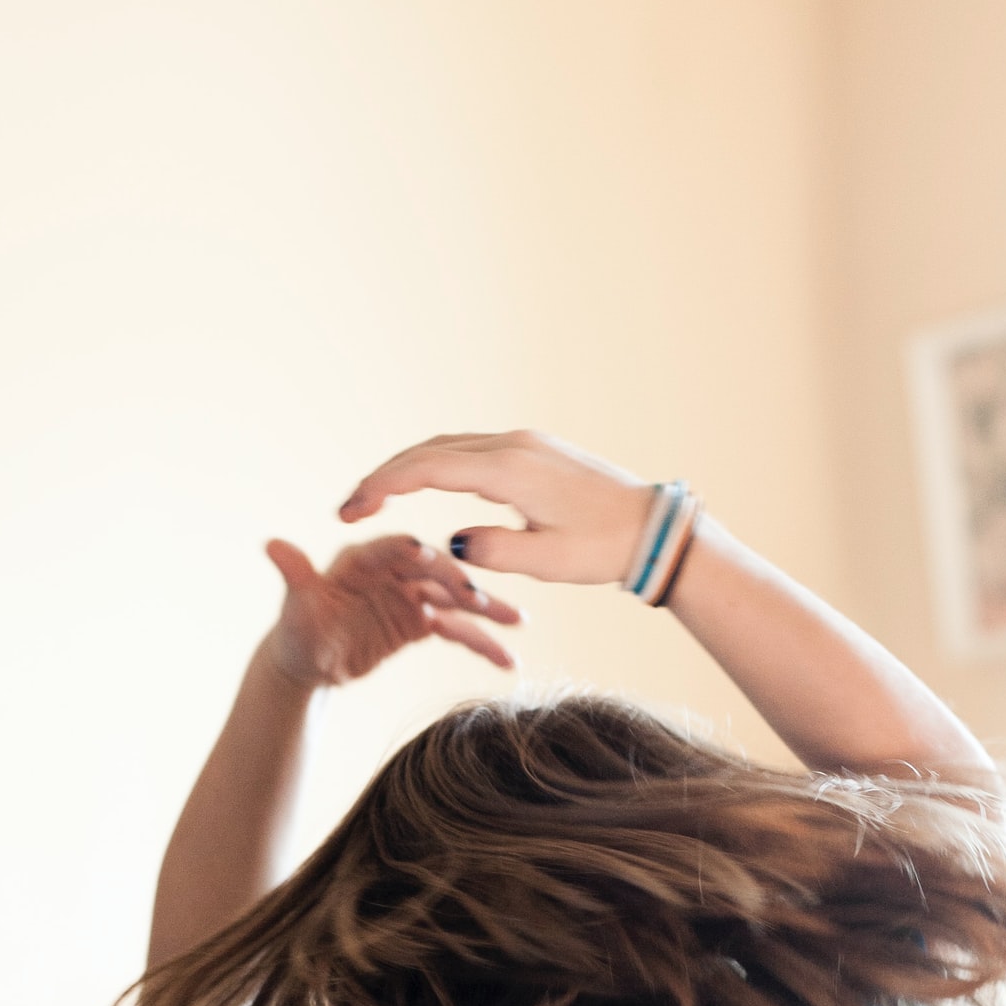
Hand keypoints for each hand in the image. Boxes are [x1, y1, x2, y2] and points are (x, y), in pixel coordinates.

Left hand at [263, 534, 521, 688]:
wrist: (309, 664)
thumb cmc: (298, 631)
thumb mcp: (298, 607)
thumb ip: (295, 575)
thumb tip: (271, 545)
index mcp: (365, 559)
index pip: (393, 551)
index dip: (412, 554)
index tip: (432, 557)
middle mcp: (394, 570)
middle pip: (434, 573)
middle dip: (459, 584)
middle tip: (482, 600)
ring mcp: (413, 595)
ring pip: (454, 600)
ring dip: (486, 611)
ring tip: (517, 622)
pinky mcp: (423, 621)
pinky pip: (457, 630)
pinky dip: (482, 643)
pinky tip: (508, 660)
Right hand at [339, 430, 654, 584]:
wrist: (655, 528)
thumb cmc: (606, 549)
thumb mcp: (548, 561)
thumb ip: (494, 551)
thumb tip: (453, 544)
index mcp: (509, 470)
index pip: (426, 469)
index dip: (382, 486)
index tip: (350, 509)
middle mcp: (512, 446)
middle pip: (429, 451)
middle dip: (385, 476)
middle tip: (351, 506)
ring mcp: (524, 443)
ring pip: (448, 446)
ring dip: (409, 468)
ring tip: (378, 497)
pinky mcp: (533, 450)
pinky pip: (470, 450)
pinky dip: (437, 465)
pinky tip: (425, 485)